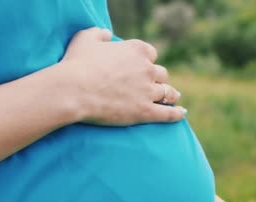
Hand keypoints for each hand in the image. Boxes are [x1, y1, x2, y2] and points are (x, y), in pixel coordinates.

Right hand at [60, 27, 185, 125]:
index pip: (150, 53)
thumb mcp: (84, 39)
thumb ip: (98, 33)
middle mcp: (146, 69)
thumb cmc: (76, 65)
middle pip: (161, 73)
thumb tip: (106, 33)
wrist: (73, 91)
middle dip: (158, 78)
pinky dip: (176, 114)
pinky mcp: (145, 111)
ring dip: (170, 95)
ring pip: (167, 92)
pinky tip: (181, 114)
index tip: (143, 66)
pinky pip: (167, 113)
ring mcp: (147, 91)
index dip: (147, 61)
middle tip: (155, 85)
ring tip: (173, 98)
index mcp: (136, 49)